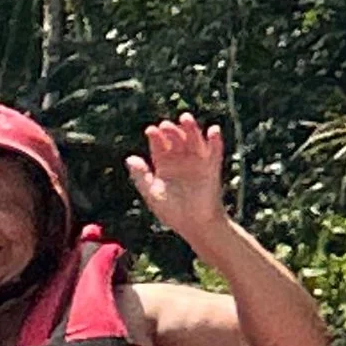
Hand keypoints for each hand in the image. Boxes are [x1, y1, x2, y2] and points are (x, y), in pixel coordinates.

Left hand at [126, 114, 229, 246]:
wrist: (195, 225)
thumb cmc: (173, 212)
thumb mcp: (153, 194)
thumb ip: (141, 177)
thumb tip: (130, 158)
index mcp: (165, 166)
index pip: (159, 147)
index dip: (156, 138)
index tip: (151, 131)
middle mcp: (181, 161)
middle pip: (176, 141)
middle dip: (171, 132)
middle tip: (165, 125)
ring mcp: (197, 163)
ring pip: (194, 142)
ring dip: (191, 130)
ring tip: (185, 119)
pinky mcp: (212, 169)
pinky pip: (215, 152)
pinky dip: (215, 141)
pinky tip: (213, 130)